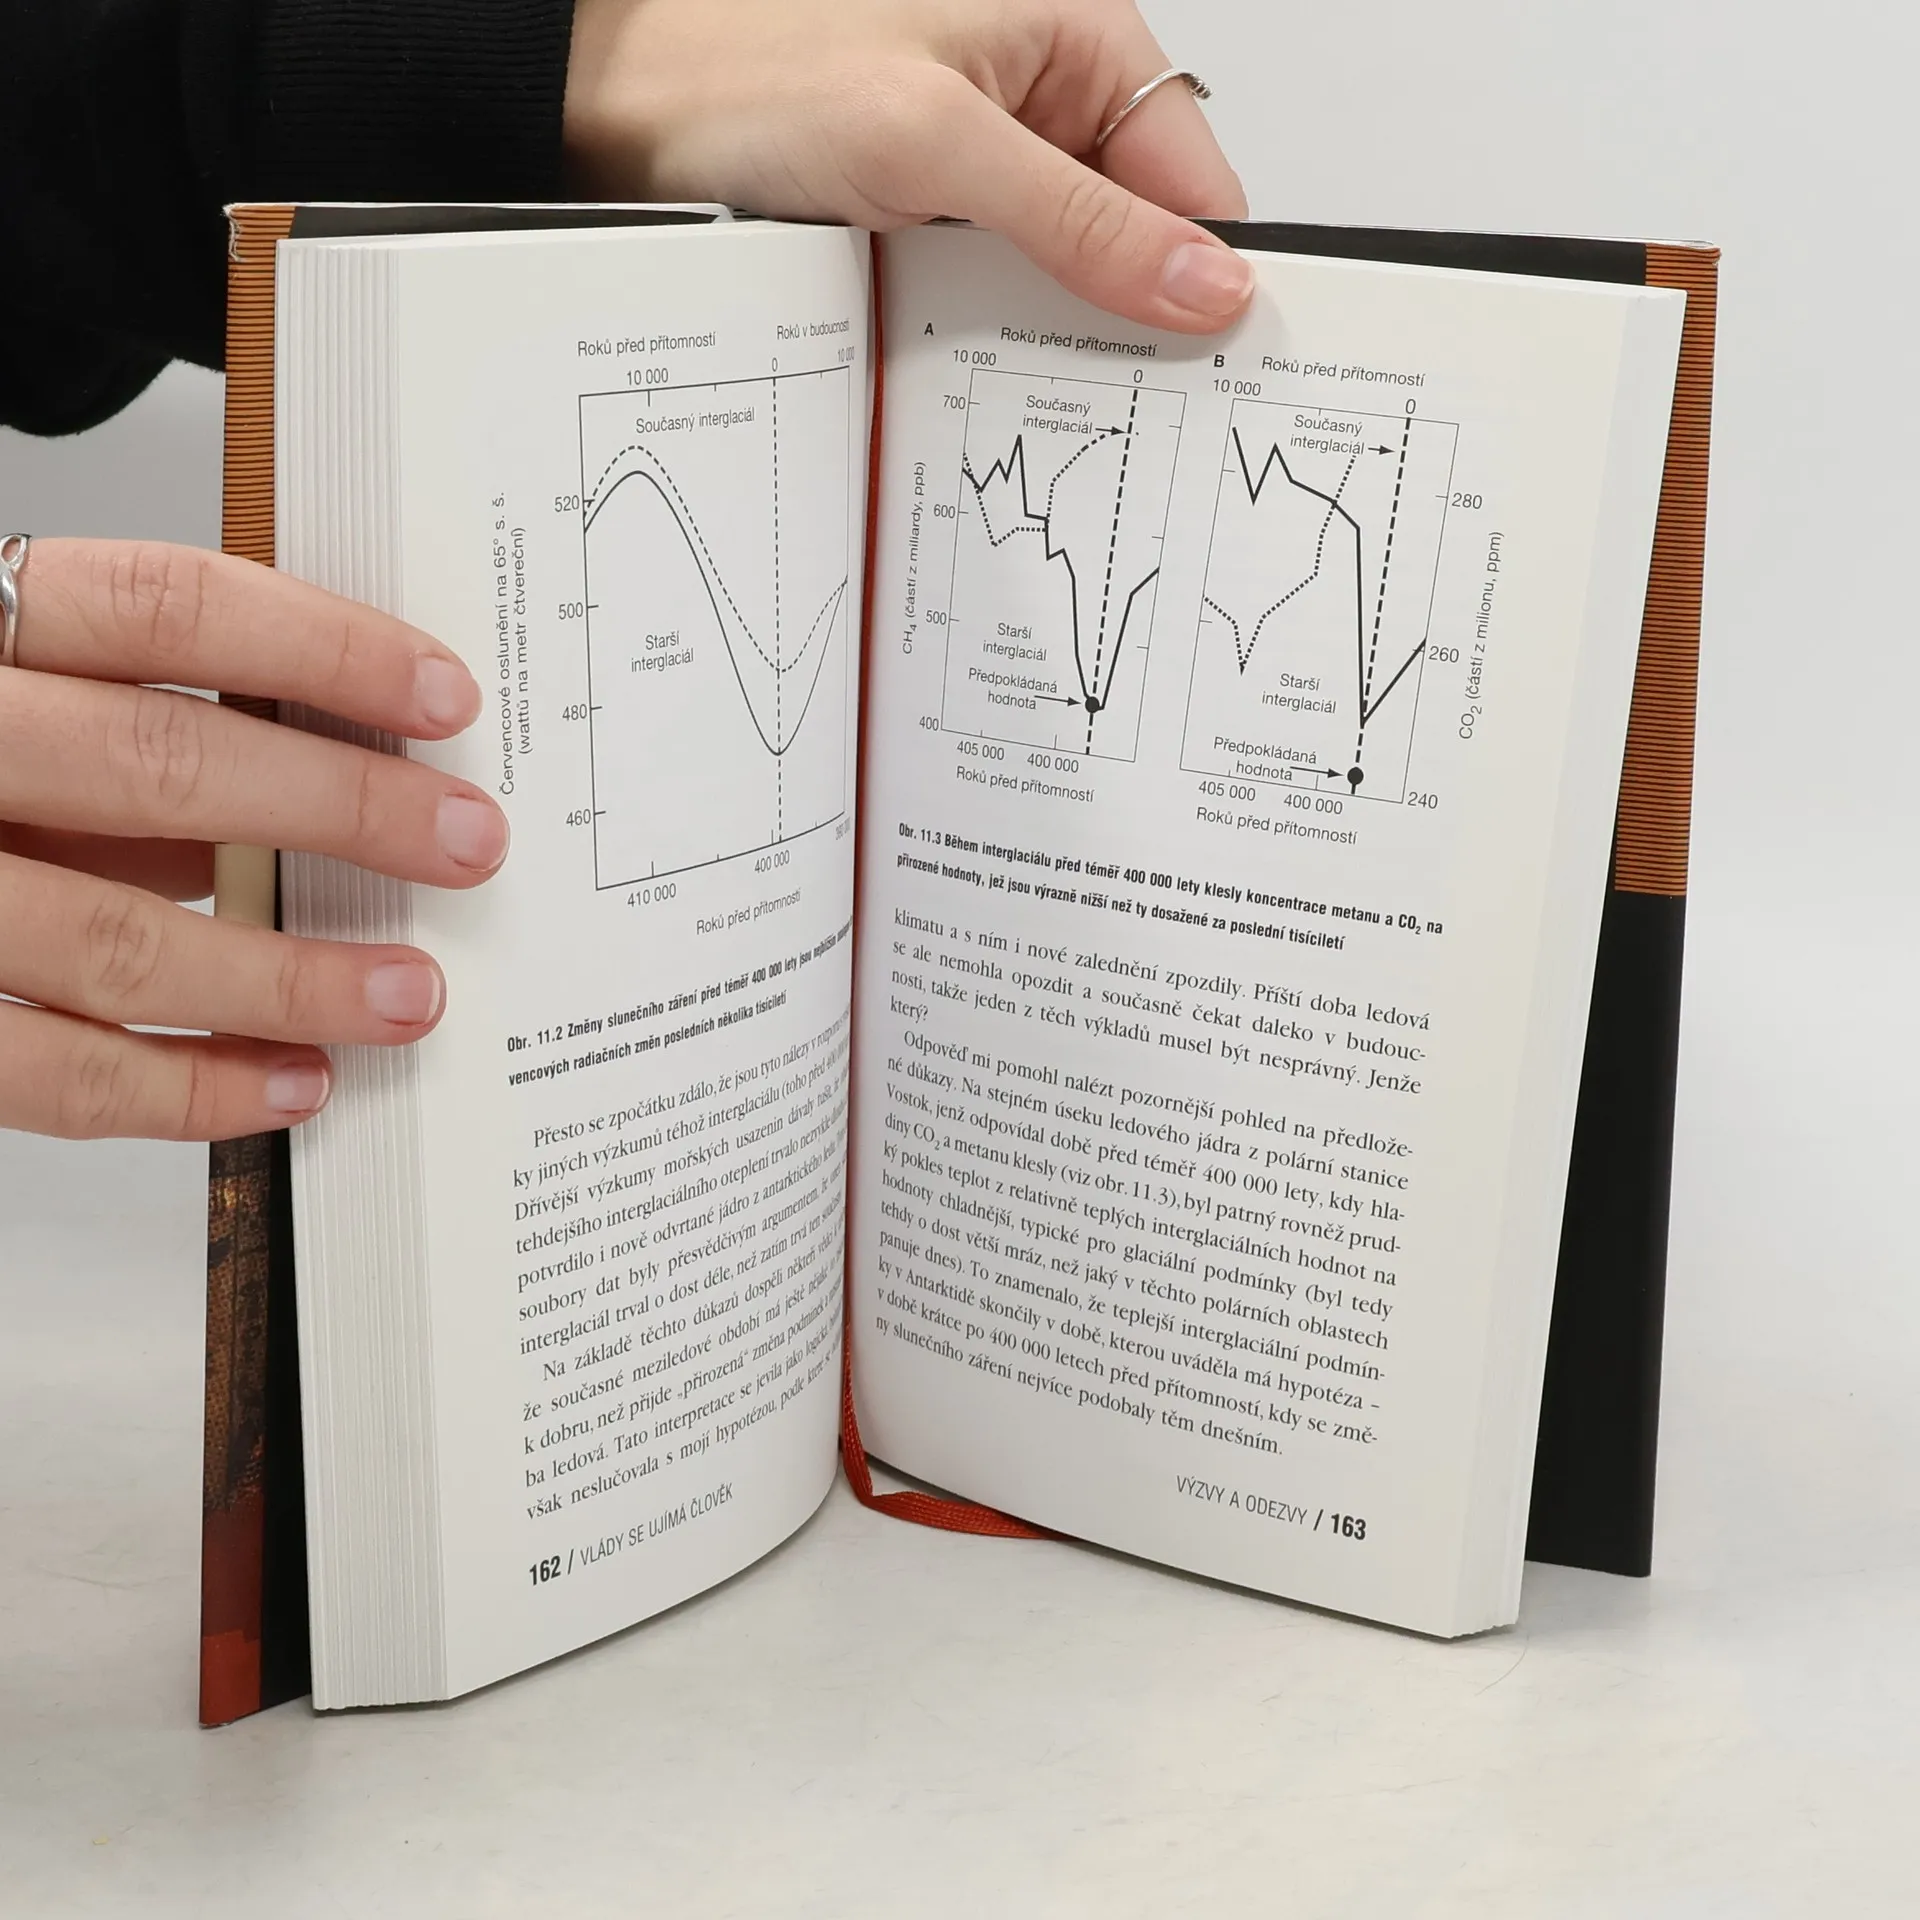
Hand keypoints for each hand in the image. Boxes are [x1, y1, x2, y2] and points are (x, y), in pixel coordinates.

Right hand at [0, 540, 506, 1139]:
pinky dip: (187, 1088)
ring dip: (285, 976)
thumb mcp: (26, 698)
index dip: (323, 647)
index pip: (166, 608)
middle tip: (469, 846)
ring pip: (110, 938)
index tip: (447, 698)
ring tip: (409, 996)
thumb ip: (149, 723)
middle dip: (339, 811)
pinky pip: (48, 1070)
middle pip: (158, 765)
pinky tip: (292, 1084)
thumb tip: (343, 771)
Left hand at [565, 0, 1252, 332]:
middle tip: (1130, 409)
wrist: (613, 111)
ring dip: (1056, 338)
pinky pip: (997, 293)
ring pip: (1066, 276)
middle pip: (1136, 235)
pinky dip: (992, 338)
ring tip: (1046, 398)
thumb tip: (1206, 281)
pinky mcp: (931, 219)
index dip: (1211, 274)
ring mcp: (981, 166)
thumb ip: (1080, 220)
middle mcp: (1036, 100)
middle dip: (1133, 317)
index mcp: (1071, 39)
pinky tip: (979, 374)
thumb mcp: (938, 144)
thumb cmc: (747, 73)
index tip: (1217, 369)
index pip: (1193, 175)